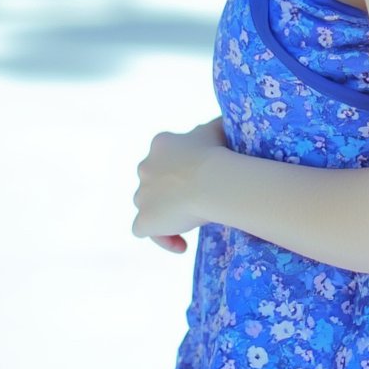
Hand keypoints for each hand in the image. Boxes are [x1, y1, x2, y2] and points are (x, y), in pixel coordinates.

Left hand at [132, 117, 225, 253]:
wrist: (212, 181)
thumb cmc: (220, 154)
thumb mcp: (219, 130)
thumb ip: (215, 128)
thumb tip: (226, 124)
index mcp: (161, 144)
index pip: (164, 157)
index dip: (180, 172)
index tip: (199, 181)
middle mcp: (145, 167)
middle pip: (152, 182)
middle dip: (170, 193)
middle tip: (196, 202)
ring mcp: (141, 195)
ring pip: (147, 206)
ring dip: (165, 214)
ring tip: (190, 222)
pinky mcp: (143, 220)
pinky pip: (144, 231)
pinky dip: (162, 238)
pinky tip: (182, 244)